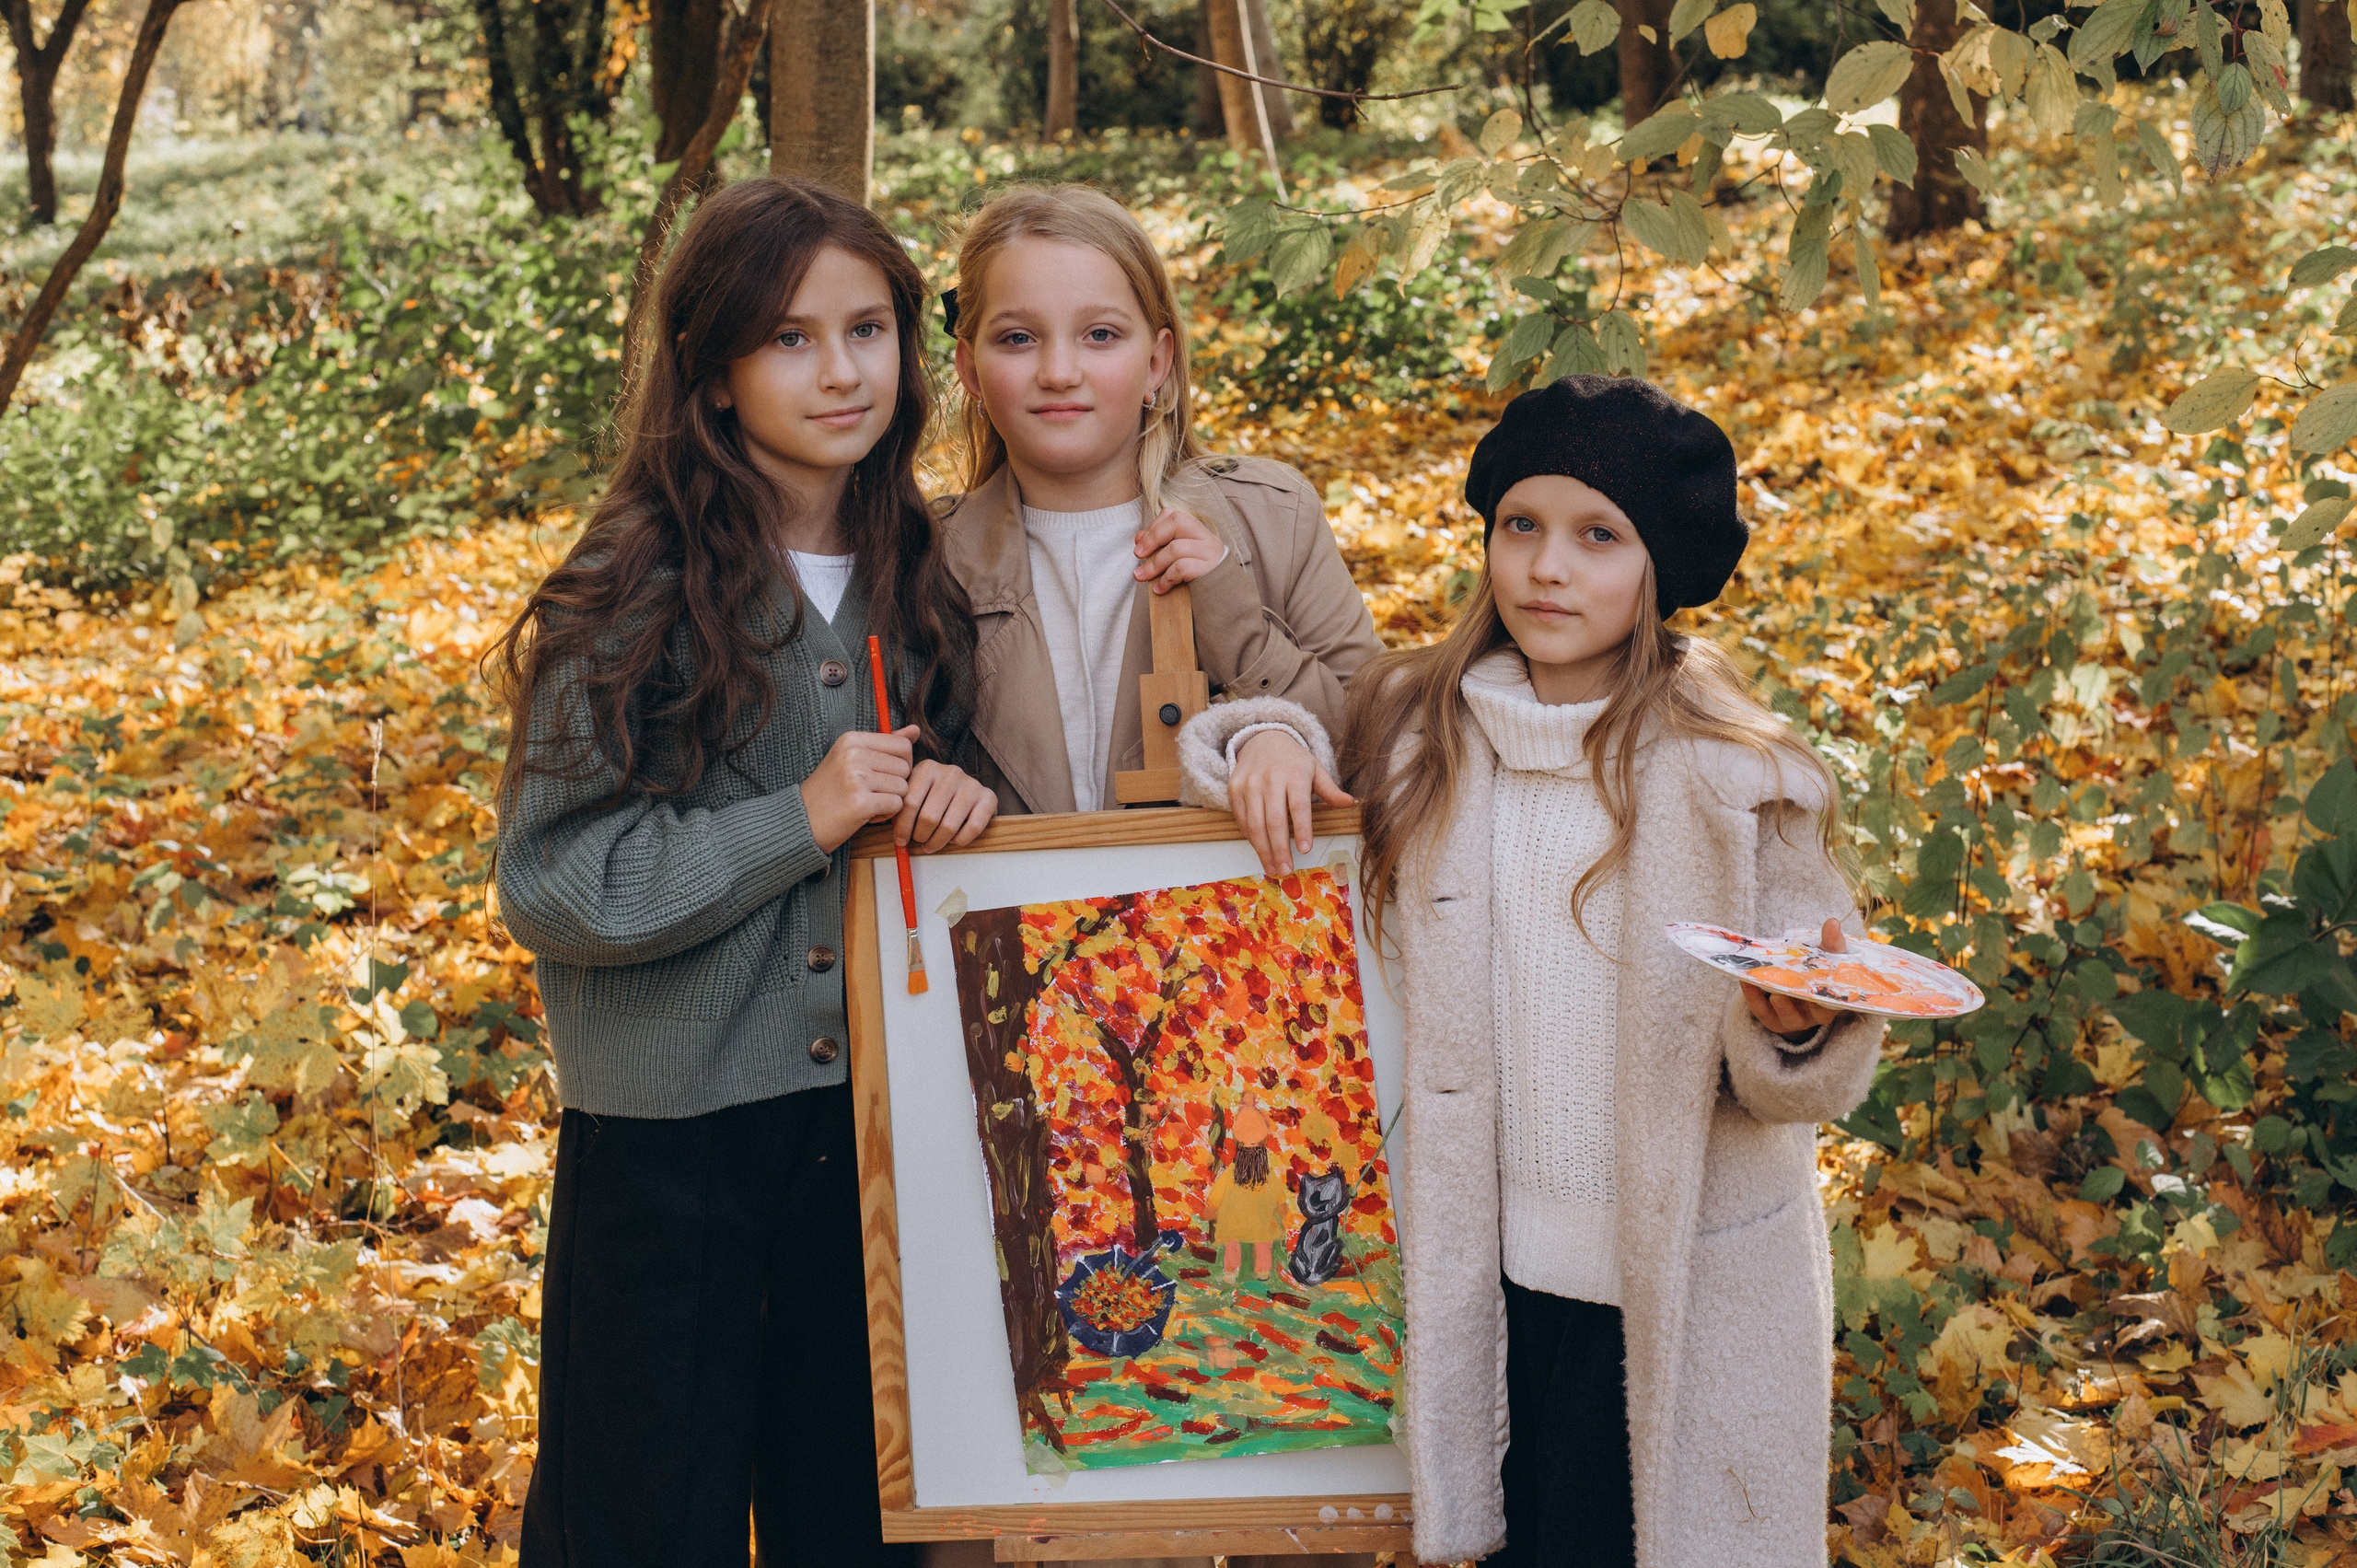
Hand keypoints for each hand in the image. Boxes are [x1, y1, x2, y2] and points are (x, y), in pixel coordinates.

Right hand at [800, 725, 916, 852]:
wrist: (803, 820)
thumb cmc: (831, 790)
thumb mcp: (852, 759)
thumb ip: (885, 744)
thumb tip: (916, 729)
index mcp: (852, 739)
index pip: (902, 746)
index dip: (901, 764)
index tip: (884, 775)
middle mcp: (854, 755)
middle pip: (905, 768)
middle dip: (895, 784)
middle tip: (871, 792)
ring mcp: (857, 778)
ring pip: (903, 788)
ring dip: (890, 800)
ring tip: (867, 802)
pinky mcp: (861, 803)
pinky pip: (896, 805)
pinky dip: (885, 814)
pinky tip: (866, 814)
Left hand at [895, 761, 997, 852]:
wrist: (966, 787)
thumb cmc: (934, 794)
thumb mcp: (914, 789)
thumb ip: (900, 803)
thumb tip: (890, 830)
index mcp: (927, 768)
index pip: (909, 803)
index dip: (902, 827)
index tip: (900, 840)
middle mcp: (950, 773)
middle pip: (929, 817)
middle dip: (920, 836)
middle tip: (919, 842)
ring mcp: (971, 784)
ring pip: (949, 826)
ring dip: (937, 842)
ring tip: (931, 844)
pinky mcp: (988, 797)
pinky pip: (973, 828)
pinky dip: (960, 840)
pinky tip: (953, 839)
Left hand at [1133, 507, 1226, 594]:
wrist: (1224, 598)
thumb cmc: (1197, 578)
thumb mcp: (1179, 559)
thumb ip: (1161, 546)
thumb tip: (1139, 538)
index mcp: (1198, 532)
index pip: (1174, 515)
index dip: (1154, 527)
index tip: (1139, 544)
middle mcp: (1206, 538)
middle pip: (1177, 522)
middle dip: (1152, 538)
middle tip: (1138, 555)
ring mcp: (1210, 553)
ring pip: (1176, 548)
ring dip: (1154, 565)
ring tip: (1142, 577)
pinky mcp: (1209, 571)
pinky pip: (1181, 568)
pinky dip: (1166, 579)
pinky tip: (1159, 589)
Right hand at [1231, 729, 1352, 877]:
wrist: (1263, 739)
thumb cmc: (1293, 761)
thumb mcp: (1315, 769)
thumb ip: (1330, 790)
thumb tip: (1351, 803)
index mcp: (1294, 773)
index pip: (1298, 805)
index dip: (1302, 828)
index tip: (1304, 850)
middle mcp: (1270, 778)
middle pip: (1274, 819)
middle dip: (1279, 848)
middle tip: (1285, 870)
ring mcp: (1249, 784)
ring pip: (1254, 823)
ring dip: (1263, 850)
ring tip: (1272, 868)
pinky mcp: (1234, 789)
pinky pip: (1241, 819)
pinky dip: (1250, 838)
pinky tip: (1260, 850)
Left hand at [1740, 916, 1848, 1036]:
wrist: (1796, 984)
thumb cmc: (1816, 971)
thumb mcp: (1826, 957)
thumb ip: (1830, 943)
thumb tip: (1833, 922)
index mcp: (1832, 1002)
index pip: (1835, 1001)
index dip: (1830, 991)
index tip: (1824, 977)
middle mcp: (1814, 1016)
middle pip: (1812, 1010)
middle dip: (1803, 996)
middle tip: (1794, 981)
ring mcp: (1792, 1020)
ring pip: (1787, 1014)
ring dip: (1779, 1000)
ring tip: (1771, 984)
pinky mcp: (1771, 1020)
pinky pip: (1761, 1010)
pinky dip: (1753, 996)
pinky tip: (1746, 980)